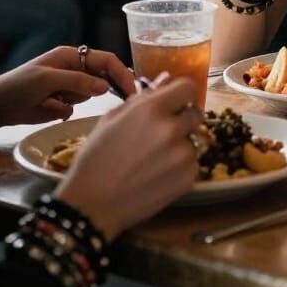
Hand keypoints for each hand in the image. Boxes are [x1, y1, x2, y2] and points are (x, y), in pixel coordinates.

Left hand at [0, 46, 136, 131]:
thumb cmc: (17, 86)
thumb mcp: (48, 80)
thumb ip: (78, 81)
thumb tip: (105, 87)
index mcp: (72, 56)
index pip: (106, 60)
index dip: (122, 73)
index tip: (132, 90)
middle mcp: (74, 68)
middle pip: (103, 76)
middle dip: (107, 87)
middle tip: (120, 100)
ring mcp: (68, 85)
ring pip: (90, 93)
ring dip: (78, 99)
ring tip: (54, 100)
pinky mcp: (62, 102)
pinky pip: (77, 106)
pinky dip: (67, 110)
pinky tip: (50, 108)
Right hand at [55, 76, 204, 239]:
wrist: (91, 205)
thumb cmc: (95, 160)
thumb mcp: (112, 119)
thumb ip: (143, 98)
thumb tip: (166, 80)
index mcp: (151, 109)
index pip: (189, 87)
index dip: (182, 94)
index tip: (176, 102)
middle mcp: (171, 128)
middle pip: (195, 114)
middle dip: (182, 120)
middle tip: (162, 134)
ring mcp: (182, 155)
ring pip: (194, 140)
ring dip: (181, 145)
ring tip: (155, 159)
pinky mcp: (188, 178)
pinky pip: (193, 163)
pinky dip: (181, 167)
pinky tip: (158, 174)